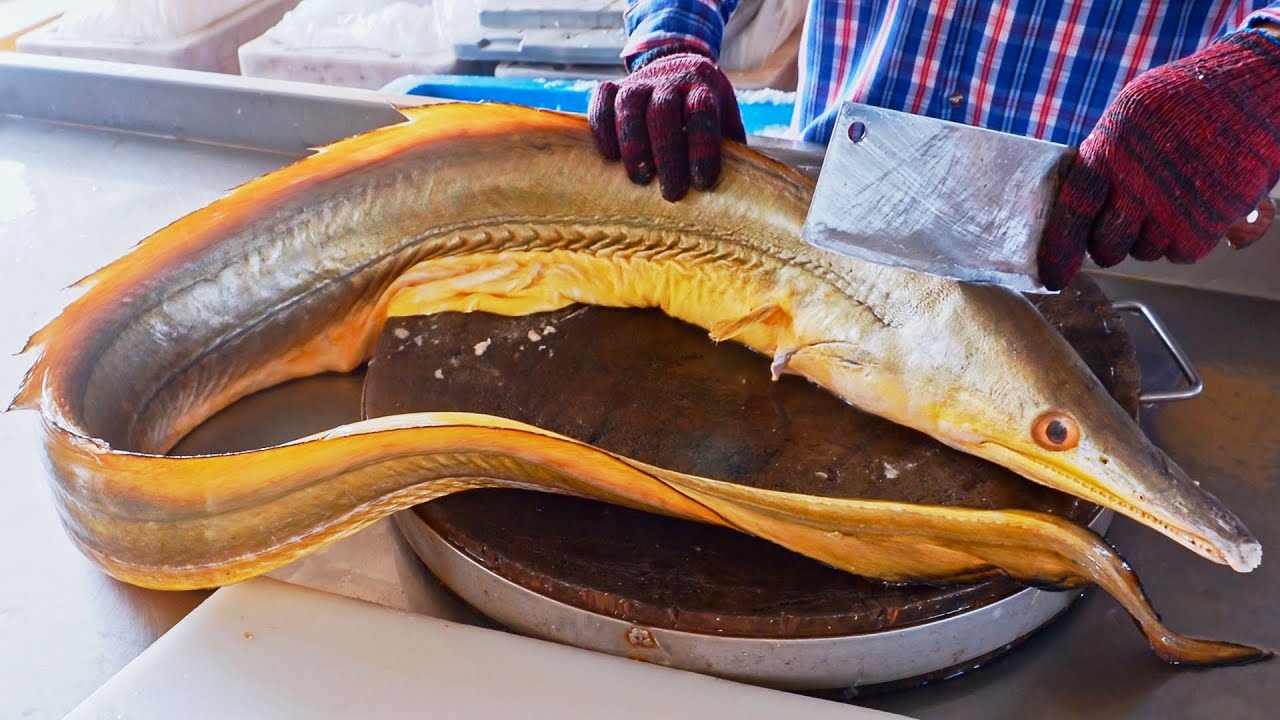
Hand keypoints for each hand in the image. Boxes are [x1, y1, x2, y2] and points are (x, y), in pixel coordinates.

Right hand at [589, 51, 745, 201]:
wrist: (680, 67)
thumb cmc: (706, 112)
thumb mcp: (726, 123)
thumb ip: (731, 150)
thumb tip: (736, 195)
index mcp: (703, 86)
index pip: (701, 110)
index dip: (701, 147)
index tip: (702, 182)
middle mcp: (670, 79)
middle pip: (662, 110)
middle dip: (667, 154)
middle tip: (672, 193)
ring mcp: (639, 81)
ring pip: (629, 103)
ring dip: (632, 142)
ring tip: (639, 179)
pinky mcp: (615, 87)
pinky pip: (602, 99)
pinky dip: (602, 126)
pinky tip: (609, 156)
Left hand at [1039, 30, 1279, 290]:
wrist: (1255, 88)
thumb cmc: (1188, 98)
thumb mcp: (1131, 113)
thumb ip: (1104, 157)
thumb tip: (1080, 203)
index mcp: (1108, 153)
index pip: (1072, 212)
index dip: (1059, 249)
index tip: (1052, 276)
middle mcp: (1136, 185)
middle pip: (1107, 246)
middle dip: (1109, 245)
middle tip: (1124, 224)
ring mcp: (1172, 209)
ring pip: (1144, 252)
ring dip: (1150, 237)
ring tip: (1170, 199)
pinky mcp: (1207, 225)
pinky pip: (1180, 253)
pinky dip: (1184, 240)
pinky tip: (1194, 207)